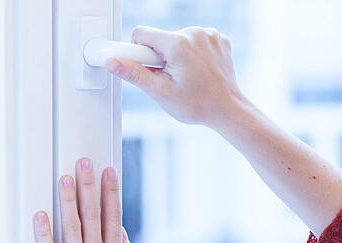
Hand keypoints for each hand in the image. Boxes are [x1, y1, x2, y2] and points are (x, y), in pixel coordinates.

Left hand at [32, 158, 145, 242]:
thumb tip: (122, 232)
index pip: (114, 216)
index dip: (111, 192)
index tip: (108, 172)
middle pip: (93, 214)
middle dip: (88, 186)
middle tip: (83, 163)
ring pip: (72, 227)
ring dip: (68, 201)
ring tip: (64, 178)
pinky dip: (44, 233)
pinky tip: (40, 215)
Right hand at [106, 25, 245, 128]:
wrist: (228, 110)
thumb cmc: (198, 105)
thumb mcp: (161, 92)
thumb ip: (134, 74)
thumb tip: (113, 62)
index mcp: (178, 44)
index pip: (141, 34)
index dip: (138, 53)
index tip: (144, 66)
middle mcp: (194, 33)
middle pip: (160, 37)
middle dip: (160, 56)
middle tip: (171, 78)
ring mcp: (209, 35)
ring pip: (178, 38)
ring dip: (177, 55)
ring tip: (188, 76)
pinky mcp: (218, 39)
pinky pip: (196, 40)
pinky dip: (195, 53)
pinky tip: (200, 70)